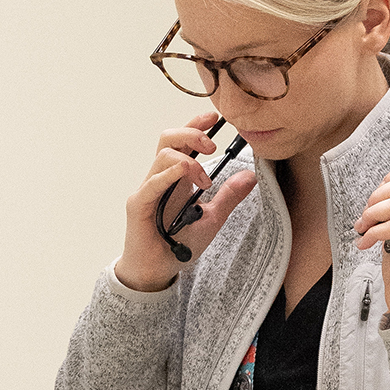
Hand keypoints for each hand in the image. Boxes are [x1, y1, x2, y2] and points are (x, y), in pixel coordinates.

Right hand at [115, 111, 257, 291]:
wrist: (157, 272)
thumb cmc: (177, 245)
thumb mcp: (212, 219)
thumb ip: (229, 197)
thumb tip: (250, 175)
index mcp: (177, 178)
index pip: (183, 142)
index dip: (196, 125)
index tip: (214, 117)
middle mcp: (160, 179)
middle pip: (168, 139)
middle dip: (191, 133)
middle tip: (213, 144)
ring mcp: (148, 190)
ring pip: (162, 157)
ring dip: (188, 160)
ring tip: (206, 180)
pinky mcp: (139, 205)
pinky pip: (152, 184)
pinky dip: (169, 174)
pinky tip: (184, 172)